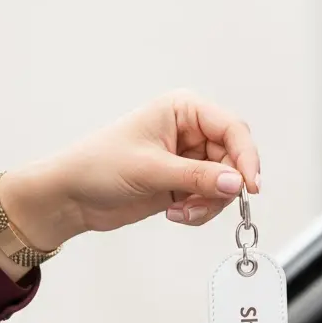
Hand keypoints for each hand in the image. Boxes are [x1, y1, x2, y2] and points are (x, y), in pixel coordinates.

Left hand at [0, 91, 260, 252]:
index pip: (232, 128)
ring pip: (224, 182)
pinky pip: (210, 198)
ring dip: (208, 203)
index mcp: (183, 109)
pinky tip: (174, 213)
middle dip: (223, 185)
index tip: (249, 186)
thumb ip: (197, 176)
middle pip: (234, 158)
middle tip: (204, 203)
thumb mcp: (150, 169)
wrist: (72, 196)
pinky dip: (199, 210)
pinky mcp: (184, 182)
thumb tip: (236, 183)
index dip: (246, 156)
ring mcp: (188, 158)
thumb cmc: (98, 166)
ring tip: (180, 211)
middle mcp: (190, 131)